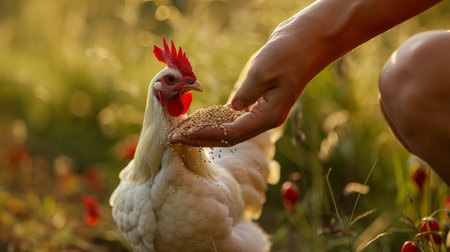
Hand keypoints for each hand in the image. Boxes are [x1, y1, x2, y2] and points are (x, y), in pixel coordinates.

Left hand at [171, 17, 310, 146]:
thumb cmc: (288, 53)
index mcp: (269, 116)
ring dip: (206, 131)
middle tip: (175, 138)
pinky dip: (216, 119)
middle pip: (229, 137)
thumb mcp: (263, 71)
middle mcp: (266, 119)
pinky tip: (201, 119)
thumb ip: (246, 93)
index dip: (205, 136)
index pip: (232, 134)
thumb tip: (231, 109)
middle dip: (201, 138)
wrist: (307, 40)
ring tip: (183, 131)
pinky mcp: (259, 102)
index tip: (183, 135)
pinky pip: (235, 117)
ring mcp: (263, 111)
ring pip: (231, 129)